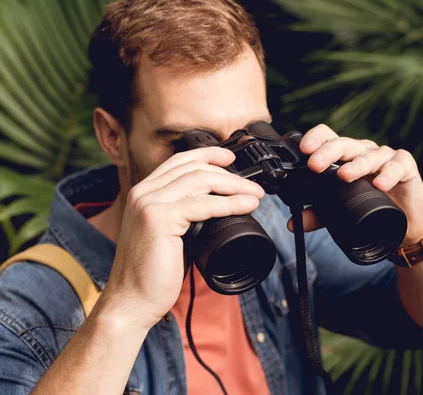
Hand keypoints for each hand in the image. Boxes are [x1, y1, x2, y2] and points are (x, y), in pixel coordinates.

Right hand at [100, 147, 264, 329]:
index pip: (179, 161)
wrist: (132, 301)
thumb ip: (186, 215)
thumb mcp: (171, 234)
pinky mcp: (159, 219)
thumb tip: (219, 206)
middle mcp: (143, 192)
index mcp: (143, 192)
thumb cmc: (153, 273)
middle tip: (253, 186)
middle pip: (193, 167)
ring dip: (234, 186)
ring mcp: (149, 203)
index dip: (208, 155)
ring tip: (256, 196)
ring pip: (201, 180)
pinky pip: (203, 204)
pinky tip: (246, 207)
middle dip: (229, 173)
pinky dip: (230, 204)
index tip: (231, 158)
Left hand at [288, 124, 422, 245]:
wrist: (404, 222)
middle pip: (344, 144)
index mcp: (345, 157)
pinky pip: (396, 166)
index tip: (304, 150)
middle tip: (315, 165)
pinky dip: (388, 175)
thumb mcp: (340, 212)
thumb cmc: (371, 206)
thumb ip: (318, 214)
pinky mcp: (405, 166)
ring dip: (357, 165)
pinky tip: (380, 184)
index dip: (315, 139)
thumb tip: (292, 224)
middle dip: (328, 152)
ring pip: (369, 155)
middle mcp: (362, 152)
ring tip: (344, 176)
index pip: (328, 137)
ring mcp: (384, 157)